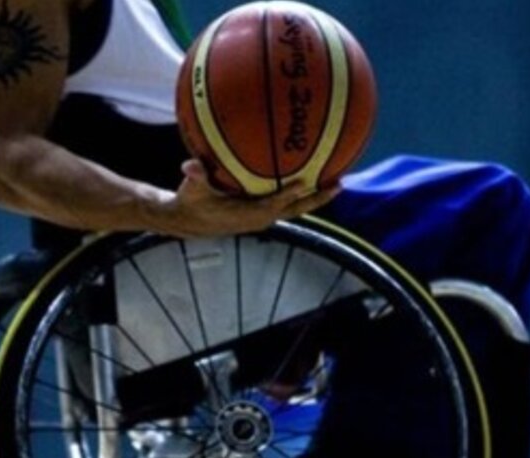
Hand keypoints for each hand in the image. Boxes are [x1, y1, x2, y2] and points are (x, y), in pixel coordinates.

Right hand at [146, 160, 341, 237]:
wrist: (191, 221)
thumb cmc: (193, 202)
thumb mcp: (192, 189)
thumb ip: (195, 177)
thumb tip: (189, 165)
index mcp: (247, 214)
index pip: (273, 204)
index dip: (289, 195)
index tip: (305, 181)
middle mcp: (261, 218)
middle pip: (296, 209)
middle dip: (318, 198)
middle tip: (340, 184)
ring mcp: (264, 217)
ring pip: (296, 208)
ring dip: (316, 196)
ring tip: (337, 181)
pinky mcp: (264, 214)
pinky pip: (288, 203)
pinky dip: (302, 193)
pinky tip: (313, 177)